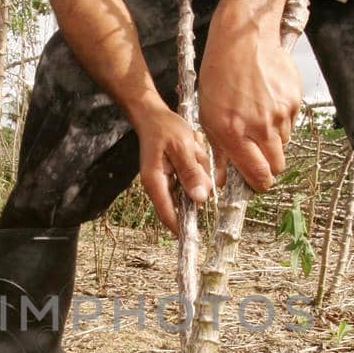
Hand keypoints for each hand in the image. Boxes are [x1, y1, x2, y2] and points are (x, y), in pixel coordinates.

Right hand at [132, 102, 212, 234]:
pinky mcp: (173, 178)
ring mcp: (165, 183)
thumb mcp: (182, 146)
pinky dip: (197, 168)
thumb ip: (191, 172)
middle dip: (197, 184)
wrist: (153, 116)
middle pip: (184, 202)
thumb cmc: (164, 128)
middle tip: (196, 155)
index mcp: (155, 182)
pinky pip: (191, 181)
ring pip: (190, 191)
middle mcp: (158, 187)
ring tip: (193, 149)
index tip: (195, 236)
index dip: (181, 227)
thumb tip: (200, 199)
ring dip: (198, 172)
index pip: (167, 214)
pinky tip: (193, 151)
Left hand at [198, 0, 301, 190]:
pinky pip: (291, 122)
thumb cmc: (219, 77)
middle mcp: (260, 126)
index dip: (259, 183)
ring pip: (284, 143)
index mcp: (235, 133)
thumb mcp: (208, 116)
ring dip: (273, 139)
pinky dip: (281, 119)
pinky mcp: (294, 100)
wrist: (243, 41)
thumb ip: (219, 152)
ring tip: (258, 118)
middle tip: (259, 153)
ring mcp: (280, 113)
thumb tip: (222, 181)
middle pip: (277, 165)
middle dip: (269, 165)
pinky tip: (267, 102)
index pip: (258, 174)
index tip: (258, 182)